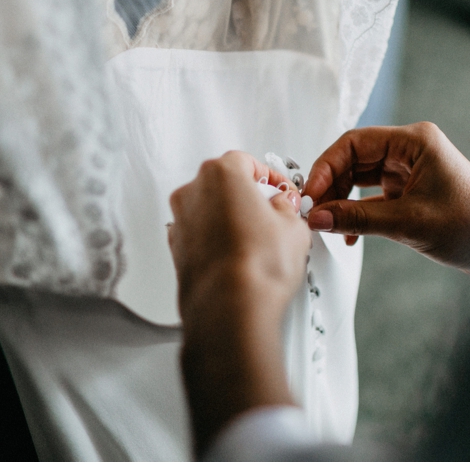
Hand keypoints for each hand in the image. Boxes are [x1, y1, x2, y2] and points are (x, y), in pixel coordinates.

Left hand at [168, 151, 310, 454]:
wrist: (230, 308)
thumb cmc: (256, 266)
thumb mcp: (293, 226)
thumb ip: (287, 208)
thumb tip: (283, 208)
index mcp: (221, 173)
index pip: (247, 161)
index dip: (270, 177)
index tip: (282, 191)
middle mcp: (193, 192)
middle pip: (223, 183)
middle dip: (248, 196)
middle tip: (272, 213)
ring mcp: (180, 221)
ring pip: (208, 209)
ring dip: (230, 218)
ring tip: (258, 241)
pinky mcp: (176, 250)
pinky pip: (199, 235)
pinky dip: (216, 240)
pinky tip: (238, 257)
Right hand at [303, 122, 469, 274]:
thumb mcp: (407, 222)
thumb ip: (358, 218)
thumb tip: (319, 217)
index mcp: (415, 141)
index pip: (355, 143)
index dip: (327, 166)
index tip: (312, 192)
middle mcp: (410, 150)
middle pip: (353, 159)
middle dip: (331, 185)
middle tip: (313, 210)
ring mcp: (409, 170)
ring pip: (359, 178)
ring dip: (341, 200)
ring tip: (326, 223)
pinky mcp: (409, 191)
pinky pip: (371, 196)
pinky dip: (357, 212)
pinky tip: (348, 233)